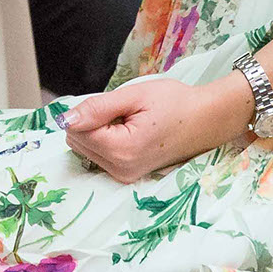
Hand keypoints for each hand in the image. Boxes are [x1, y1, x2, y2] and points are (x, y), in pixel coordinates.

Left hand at [61, 75, 250, 182]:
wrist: (207, 120)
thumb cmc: (175, 103)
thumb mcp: (135, 96)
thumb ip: (97, 108)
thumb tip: (65, 119)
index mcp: (122, 150)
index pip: (77, 130)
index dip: (90, 111)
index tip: (115, 105)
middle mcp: (120, 170)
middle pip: (77, 141)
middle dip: (92, 122)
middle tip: (124, 113)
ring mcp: (124, 176)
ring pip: (85, 149)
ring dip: (98, 131)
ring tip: (129, 122)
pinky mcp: (127, 176)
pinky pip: (98, 155)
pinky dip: (106, 140)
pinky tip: (130, 131)